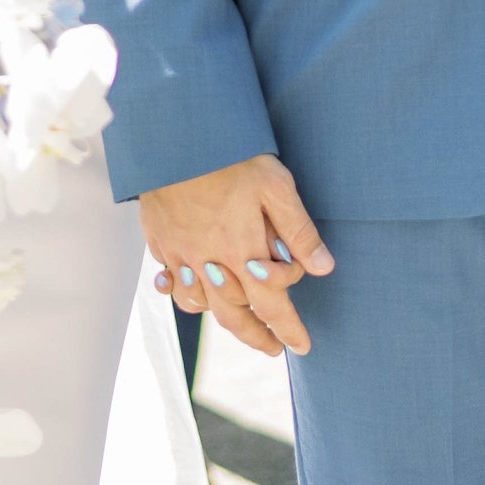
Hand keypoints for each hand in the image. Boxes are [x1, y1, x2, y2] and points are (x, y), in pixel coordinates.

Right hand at [140, 156, 333, 357]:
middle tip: (272, 347)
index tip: (302, 346)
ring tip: (236, 321)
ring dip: (220, 318)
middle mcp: (210, 262)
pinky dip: (183, 294)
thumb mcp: (277, 187)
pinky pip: (172, 281)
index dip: (289, 329)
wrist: (176, 136)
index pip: (271, 306)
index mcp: (242, 252)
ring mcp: (181, 253)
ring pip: (200, 304)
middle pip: (233, 316)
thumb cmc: (231, 157)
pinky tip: (191, 291)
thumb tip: (324, 267)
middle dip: (256, 337)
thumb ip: (299, 231)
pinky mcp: (160, 239)